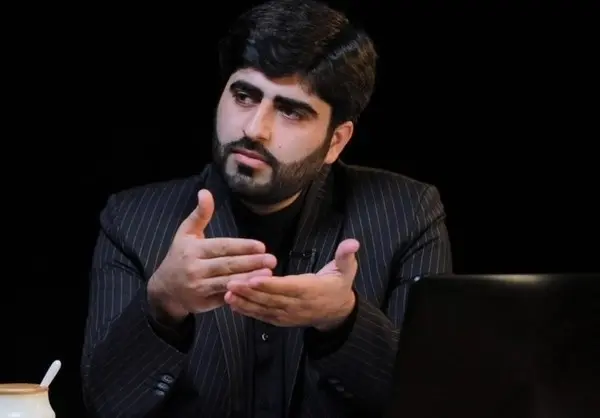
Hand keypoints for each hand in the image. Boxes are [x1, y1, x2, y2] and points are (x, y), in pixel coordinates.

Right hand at [147, 189, 276, 320]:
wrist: (164, 289)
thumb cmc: (180, 256)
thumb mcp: (186, 233)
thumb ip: (200, 214)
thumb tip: (205, 192)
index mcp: (192, 250)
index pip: (221, 247)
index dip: (242, 246)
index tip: (261, 246)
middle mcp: (194, 269)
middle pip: (227, 265)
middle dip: (251, 262)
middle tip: (272, 259)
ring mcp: (198, 288)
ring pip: (227, 282)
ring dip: (249, 278)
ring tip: (269, 273)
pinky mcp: (203, 303)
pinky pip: (224, 297)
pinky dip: (240, 293)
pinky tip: (255, 289)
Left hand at [225, 239, 359, 329]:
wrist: (337, 313)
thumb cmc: (339, 285)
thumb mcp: (346, 270)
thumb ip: (346, 256)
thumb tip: (353, 242)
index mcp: (310, 290)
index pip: (287, 287)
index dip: (269, 284)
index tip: (252, 278)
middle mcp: (296, 305)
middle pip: (270, 299)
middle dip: (249, 292)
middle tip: (230, 282)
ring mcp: (287, 315)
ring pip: (263, 308)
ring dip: (244, 302)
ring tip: (226, 293)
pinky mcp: (281, 320)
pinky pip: (262, 316)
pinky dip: (247, 311)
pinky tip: (232, 303)